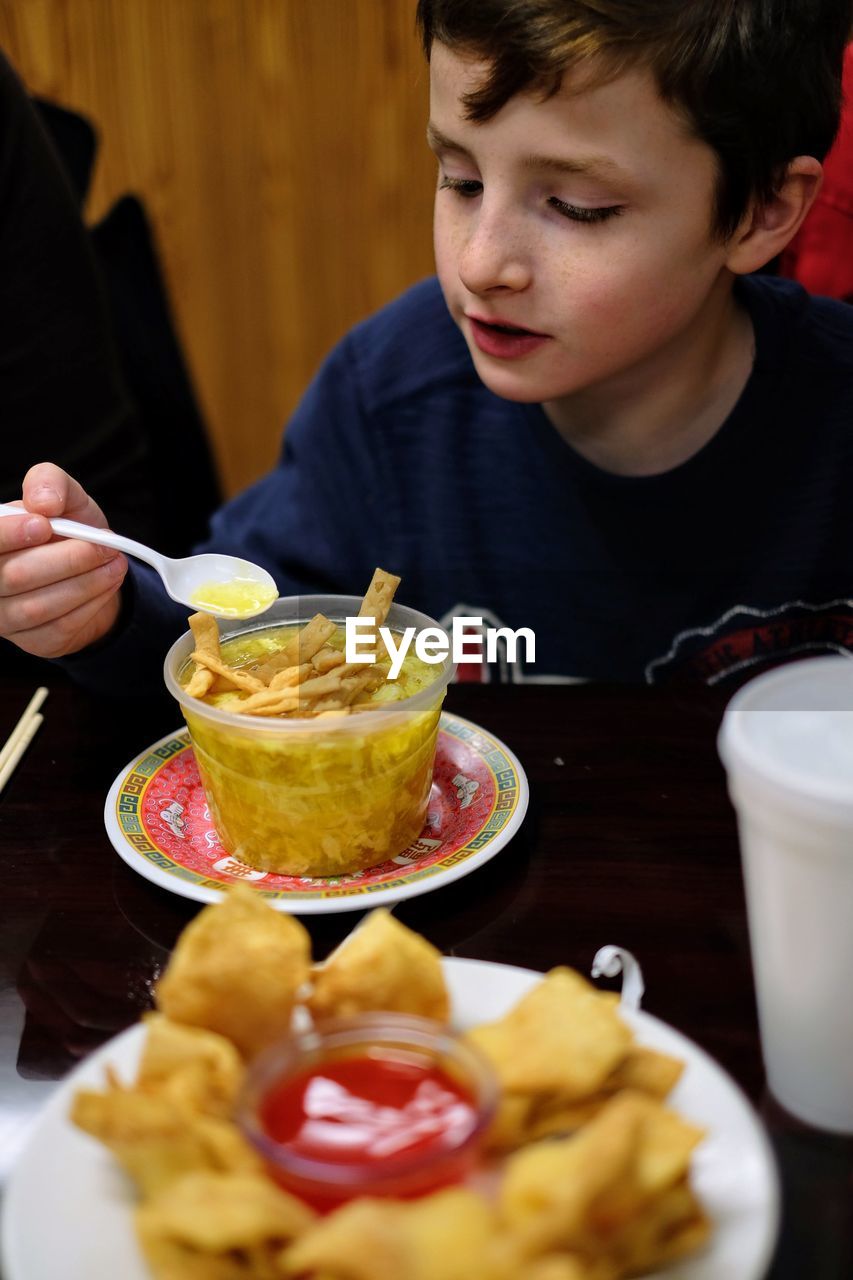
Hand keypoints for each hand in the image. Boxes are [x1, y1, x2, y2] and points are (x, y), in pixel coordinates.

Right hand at [0, 462, 127, 656]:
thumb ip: (49, 483)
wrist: (89, 568)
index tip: (43, 525)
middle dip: (67, 559)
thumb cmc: (67, 530)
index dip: (9, 535)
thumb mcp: (64, 496)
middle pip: (14, 577)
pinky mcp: (33, 640)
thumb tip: (43, 502)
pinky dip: (91, 604)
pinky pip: (59, 627)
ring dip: (86, 583)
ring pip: (39, 607)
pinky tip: (107, 584)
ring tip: (114, 563)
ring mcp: (5, 618)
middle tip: (105, 545)